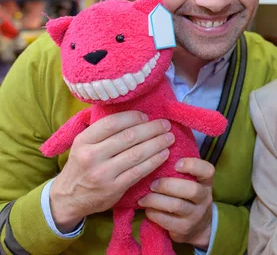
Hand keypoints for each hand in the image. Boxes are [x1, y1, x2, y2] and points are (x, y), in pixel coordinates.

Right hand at [50, 111, 173, 232]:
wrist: (68, 198)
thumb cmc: (81, 166)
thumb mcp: (83, 145)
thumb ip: (102, 132)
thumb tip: (134, 116)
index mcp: (83, 141)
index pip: (112, 123)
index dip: (133, 117)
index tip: (146, 116)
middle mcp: (91, 156)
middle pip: (129, 137)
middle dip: (152, 129)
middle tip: (165, 125)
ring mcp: (103, 173)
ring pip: (137, 154)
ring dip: (157, 143)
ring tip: (169, 138)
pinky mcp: (114, 188)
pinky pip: (139, 171)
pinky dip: (154, 161)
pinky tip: (164, 154)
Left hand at [138, 158, 213, 248]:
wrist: (197, 227)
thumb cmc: (188, 197)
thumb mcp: (191, 182)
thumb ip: (181, 170)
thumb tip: (158, 149)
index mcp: (206, 182)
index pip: (208, 170)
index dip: (193, 165)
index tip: (176, 163)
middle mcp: (204, 198)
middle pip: (191, 190)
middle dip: (168, 185)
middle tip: (152, 184)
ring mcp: (195, 215)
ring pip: (176, 206)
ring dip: (156, 200)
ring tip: (144, 198)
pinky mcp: (184, 229)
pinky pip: (166, 220)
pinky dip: (153, 213)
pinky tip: (147, 209)